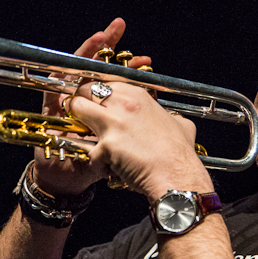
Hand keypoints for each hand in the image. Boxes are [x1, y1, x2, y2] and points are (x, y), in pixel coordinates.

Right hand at [33, 18, 150, 195]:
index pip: (117, 79)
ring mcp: (68, 99)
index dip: (130, 67)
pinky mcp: (51, 103)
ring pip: (78, 67)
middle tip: (119, 26)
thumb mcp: (122, 148)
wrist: (68, 178)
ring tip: (101, 32)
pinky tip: (74, 56)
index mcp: (106, 108)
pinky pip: (58, 78)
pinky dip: (68, 64)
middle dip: (108, 46)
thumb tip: (171, 121)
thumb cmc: (95, 164)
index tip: (146, 60)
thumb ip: (139, 133)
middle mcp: (86, 100)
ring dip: (88, 48)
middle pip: (97, 66)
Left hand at [66, 82, 213, 202]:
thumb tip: (175, 120)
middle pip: (86, 90)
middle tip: (84, 117)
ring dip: (77, 122)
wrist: (177, 176)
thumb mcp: (181, 125)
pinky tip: (108, 168)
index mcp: (138, 96)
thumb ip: (171, 118)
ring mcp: (112, 123)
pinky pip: (86, 149)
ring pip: (77, 108)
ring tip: (86, 137)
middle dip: (81, 102)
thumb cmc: (179, 155)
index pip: (106, 82)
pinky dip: (95, 161)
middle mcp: (123, 104)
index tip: (97, 104)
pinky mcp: (105, 145)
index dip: (97, 93)